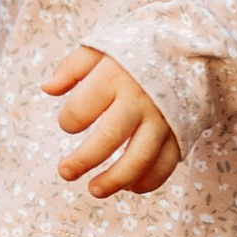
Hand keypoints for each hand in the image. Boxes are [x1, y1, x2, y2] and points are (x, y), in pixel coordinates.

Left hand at [43, 43, 181, 193]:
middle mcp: (140, 99)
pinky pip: (165, 165)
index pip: (80, 109)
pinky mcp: (181, 132)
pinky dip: (148, 181)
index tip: (69, 123)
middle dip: (83, 160)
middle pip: (108, 138)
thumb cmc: (137, 49)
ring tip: (94, 190)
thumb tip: (47, 88)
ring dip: (115, 180)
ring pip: (139, 158)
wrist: (190, 47)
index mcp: (115, 76)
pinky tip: (130, 186)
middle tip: (65, 172)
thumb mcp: (102, 46)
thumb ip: (72, 67)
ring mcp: (163, 119)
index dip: (68, 121)